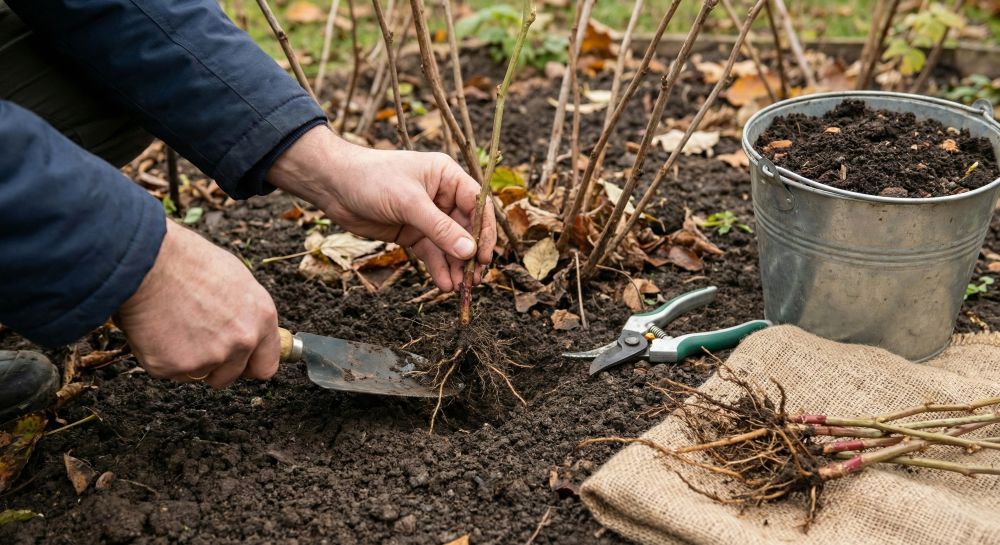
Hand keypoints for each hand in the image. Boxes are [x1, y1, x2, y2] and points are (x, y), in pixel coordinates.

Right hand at [116, 219, 279, 388]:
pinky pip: (169, 371)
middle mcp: (242, 341)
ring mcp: (211, 357)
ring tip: (173, 327)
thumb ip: (245, 314)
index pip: (266, 365)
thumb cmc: (188, 262)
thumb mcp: (235, 280)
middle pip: (231, 375)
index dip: (249, 366)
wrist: (149, 261)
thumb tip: (244, 326)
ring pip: (199, 374)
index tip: (238, 364)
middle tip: (194, 341)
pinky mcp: (177, 367)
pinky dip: (160, 357)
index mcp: (261, 318)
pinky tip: (155, 330)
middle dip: (214, 367)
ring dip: (186, 361)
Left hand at [267, 126, 496, 291]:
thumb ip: (440, 228)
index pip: (478, 204)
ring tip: (459, 287)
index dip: (485, 231)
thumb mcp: (409, 203)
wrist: (333, 186)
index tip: (485, 256)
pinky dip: (439, 268)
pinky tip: (444, 284)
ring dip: (456, 266)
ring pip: (450, 245)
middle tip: (475, 279)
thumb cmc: (371, 179)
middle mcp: (442, 196)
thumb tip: (470, 251)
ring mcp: (428, 216)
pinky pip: (432, 253)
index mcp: (447, 176)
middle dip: (471, 254)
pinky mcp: (413, 232)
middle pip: (467, 228)